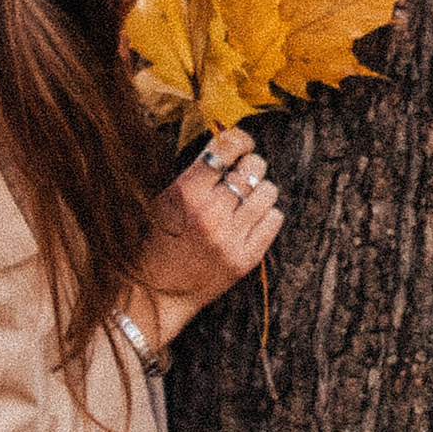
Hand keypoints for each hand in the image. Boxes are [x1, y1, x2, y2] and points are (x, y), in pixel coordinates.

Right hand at [135, 126, 283, 348]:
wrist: (157, 291)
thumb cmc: (158, 240)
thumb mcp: (164, 199)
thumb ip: (196, 175)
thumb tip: (229, 144)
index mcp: (186, 192)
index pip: (226, 148)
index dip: (240, 140)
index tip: (241, 144)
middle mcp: (211, 212)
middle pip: (253, 168)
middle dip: (250, 166)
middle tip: (242, 174)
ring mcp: (230, 237)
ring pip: (269, 192)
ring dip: (260, 191)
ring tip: (247, 199)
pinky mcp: (245, 259)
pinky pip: (274, 220)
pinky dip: (267, 215)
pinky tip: (252, 219)